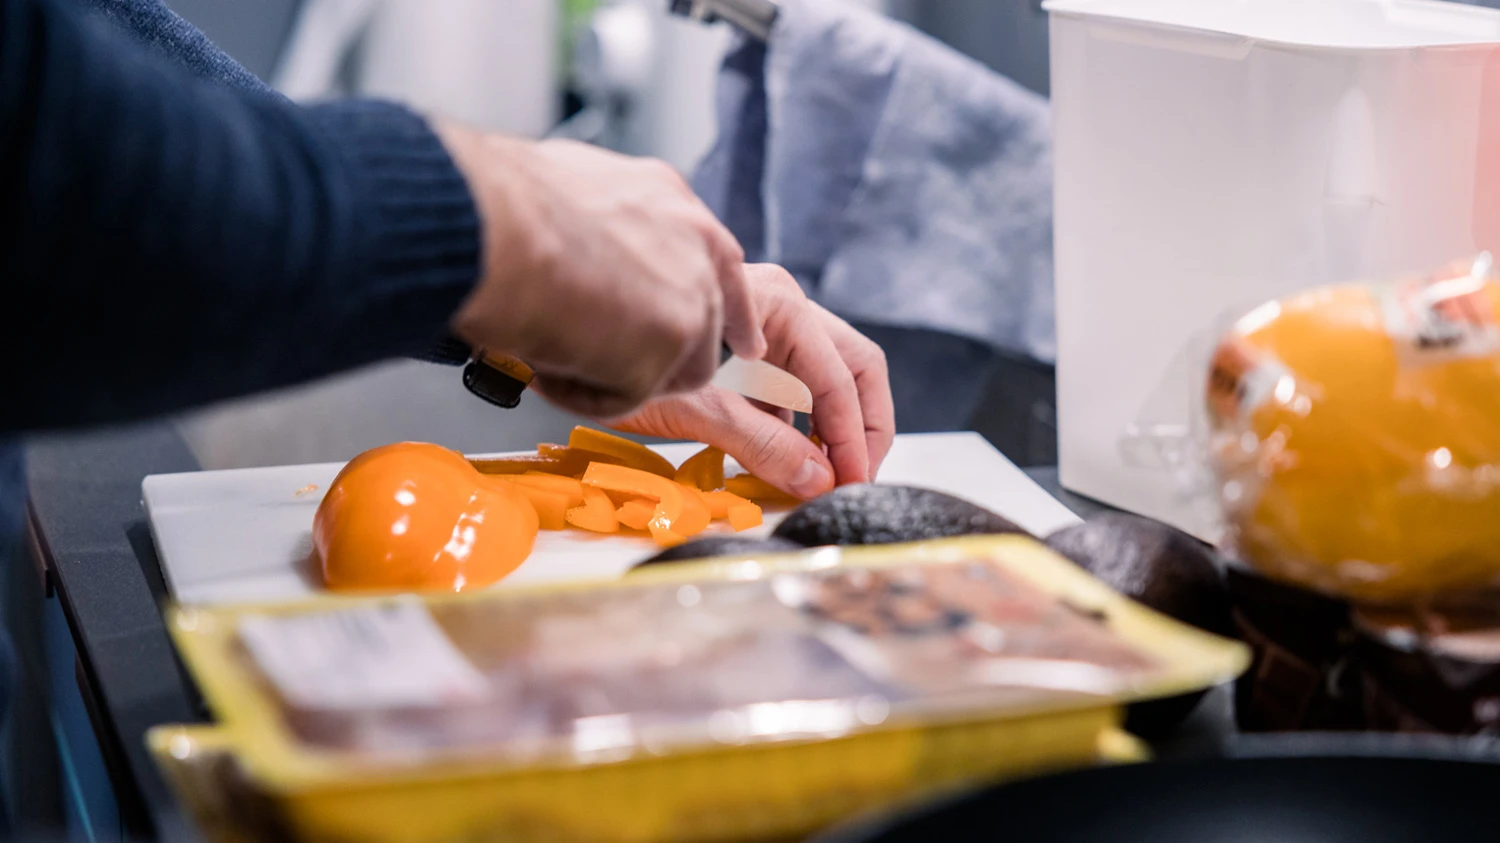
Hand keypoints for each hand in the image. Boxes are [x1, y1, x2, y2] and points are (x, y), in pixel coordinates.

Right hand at [434, 123, 765, 417]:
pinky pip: (630, 394)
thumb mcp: (567, 187)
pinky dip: (585, 391)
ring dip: (618, 371)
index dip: (720, 303)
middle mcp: (694, 242)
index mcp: (668, 197)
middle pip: (708, 319)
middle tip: (646, 366)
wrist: (494, 225)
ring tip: (558, 347)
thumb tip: (576, 240)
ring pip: (676, 367)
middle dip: (681, 350)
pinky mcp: (674, 344)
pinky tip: (548, 362)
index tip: (742, 339)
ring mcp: (691, 295)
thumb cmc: (502, 205)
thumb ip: (599, 222)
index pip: (717, 259)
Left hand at [609, 265, 894, 497]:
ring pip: (825, 381)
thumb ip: (763, 444)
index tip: (854, 484)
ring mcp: (763, 328)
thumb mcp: (698, 409)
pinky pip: (790, 391)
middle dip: (859, 428)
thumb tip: (818, 481)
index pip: (843, 378)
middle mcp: (780, 308)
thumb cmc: (620, 355)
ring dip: (830, 430)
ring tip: (821, 481)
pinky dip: (796, 428)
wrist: (558, 337)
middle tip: (854, 480)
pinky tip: (784, 464)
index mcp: (779, 305)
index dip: (855, 437)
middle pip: (852, 368)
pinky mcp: (744, 355)